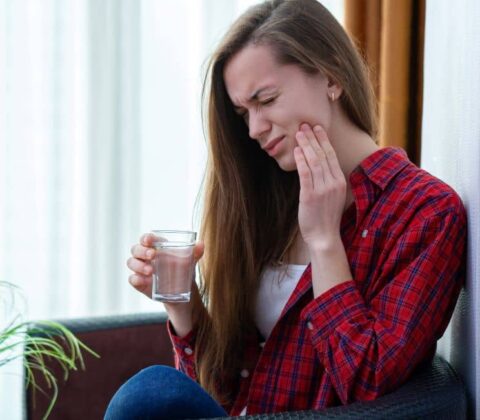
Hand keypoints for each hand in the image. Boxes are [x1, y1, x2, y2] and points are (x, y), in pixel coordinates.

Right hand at [127, 233, 204, 298]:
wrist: (183, 292)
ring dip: (138, 265)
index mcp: (156, 247)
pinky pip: (132, 279)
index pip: (146, 238)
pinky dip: (135, 279)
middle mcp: (145, 257)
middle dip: (142, 250)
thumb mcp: (190, 262)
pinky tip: (142, 280)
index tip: (150, 240)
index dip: (146, 237)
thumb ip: (195, 253)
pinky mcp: (140, 283)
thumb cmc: (183, 271)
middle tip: (153, 255)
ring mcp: (141, 270)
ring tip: (150, 270)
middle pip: (136, 249)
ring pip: (131, 262)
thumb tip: (201, 244)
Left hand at [294, 123, 346, 248]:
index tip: (317, 128)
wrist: (324, 237)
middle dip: (313, 138)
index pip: (331, 155)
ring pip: (314, 161)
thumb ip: (328, 180)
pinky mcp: (310, 196)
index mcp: (340, 181)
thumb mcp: (332, 196)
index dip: (323, 140)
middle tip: (305, 124)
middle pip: (323, 155)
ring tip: (298, 133)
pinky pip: (306, 174)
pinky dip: (301, 161)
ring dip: (306, 145)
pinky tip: (297, 151)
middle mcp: (333, 183)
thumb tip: (318, 165)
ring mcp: (322, 189)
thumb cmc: (326, 217)